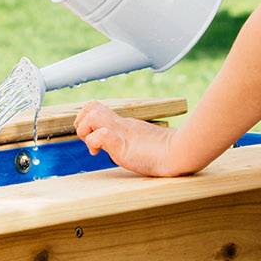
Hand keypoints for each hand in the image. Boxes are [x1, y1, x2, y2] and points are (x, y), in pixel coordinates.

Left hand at [74, 101, 193, 176]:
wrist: (179, 155)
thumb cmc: (167, 154)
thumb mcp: (144, 143)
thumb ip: (134, 141)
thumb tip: (126, 147)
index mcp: (125, 124)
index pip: (99, 109)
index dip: (88, 120)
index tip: (93, 138)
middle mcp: (121, 124)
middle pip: (91, 106)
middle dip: (82, 122)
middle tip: (88, 139)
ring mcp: (122, 133)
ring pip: (92, 115)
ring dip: (85, 130)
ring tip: (93, 146)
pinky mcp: (123, 144)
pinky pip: (102, 135)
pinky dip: (94, 142)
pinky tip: (98, 153)